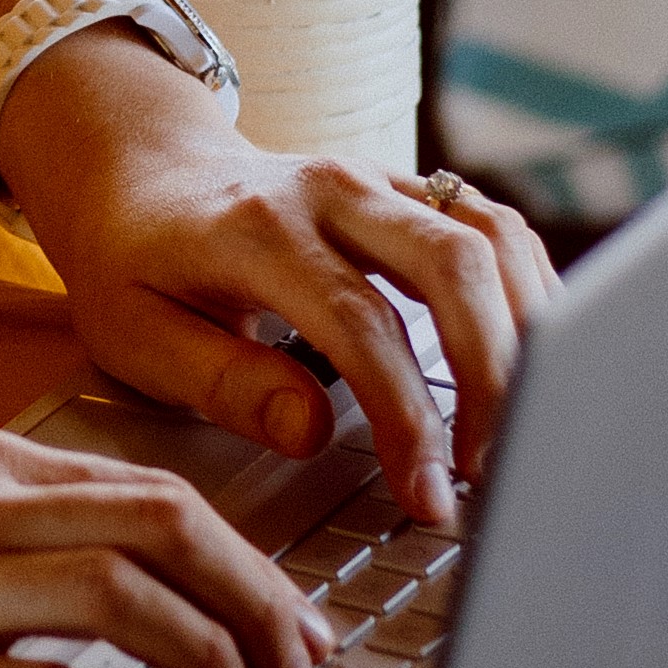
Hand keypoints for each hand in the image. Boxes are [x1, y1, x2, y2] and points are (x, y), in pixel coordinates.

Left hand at [0, 34, 559, 525]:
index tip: (430, 497)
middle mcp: (329, 189)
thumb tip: (311, 432)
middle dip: (494, 374)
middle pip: (451, 263)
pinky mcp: (407, 187)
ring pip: (488, 235)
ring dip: (528, 329)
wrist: (140, 171)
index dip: (408, 417)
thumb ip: (223, 382)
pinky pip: (493, 225)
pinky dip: (528, 289)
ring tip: (529, 426)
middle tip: (497, 470)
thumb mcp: (135, 334)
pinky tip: (532, 360)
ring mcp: (376, 178)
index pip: (360, 323)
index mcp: (256, 229)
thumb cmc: (135, 263)